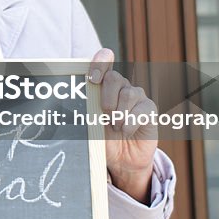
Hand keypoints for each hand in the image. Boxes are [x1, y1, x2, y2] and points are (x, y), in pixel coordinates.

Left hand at [89, 49, 156, 203]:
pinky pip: (142, 110)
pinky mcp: (149, 109)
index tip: (92, 79)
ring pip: (129, 93)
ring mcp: (137, 96)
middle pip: (114, 77)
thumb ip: (84, 109)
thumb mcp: (89, 123)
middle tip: (104, 115)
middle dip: (106, 98)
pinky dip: (131, 123)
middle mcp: (121, 87)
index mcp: (104, 85)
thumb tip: (68, 101)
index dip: (99, 63)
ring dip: (119, 114)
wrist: (122, 159)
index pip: (104, 60)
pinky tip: (126, 131)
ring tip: (115, 127)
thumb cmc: (102, 137)